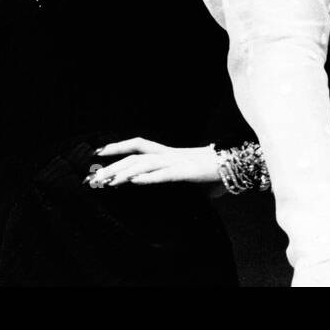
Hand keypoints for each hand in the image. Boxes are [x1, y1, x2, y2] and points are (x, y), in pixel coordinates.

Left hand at [85, 137, 219, 187]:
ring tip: (107, 181)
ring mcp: (177, 162)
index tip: (98, 152)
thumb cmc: (212, 173)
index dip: (118, 146)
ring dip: (123, 172)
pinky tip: (134, 181)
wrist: (235, 166)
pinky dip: (148, 176)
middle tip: (94, 177)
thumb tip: (153, 185)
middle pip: (135, 154)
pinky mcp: (186, 172)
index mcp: (168, 153)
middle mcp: (169, 154)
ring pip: (144, 163)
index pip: (138, 145)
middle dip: (113, 164)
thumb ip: (169, 177)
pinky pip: (163, 174)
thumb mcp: (185, 175)